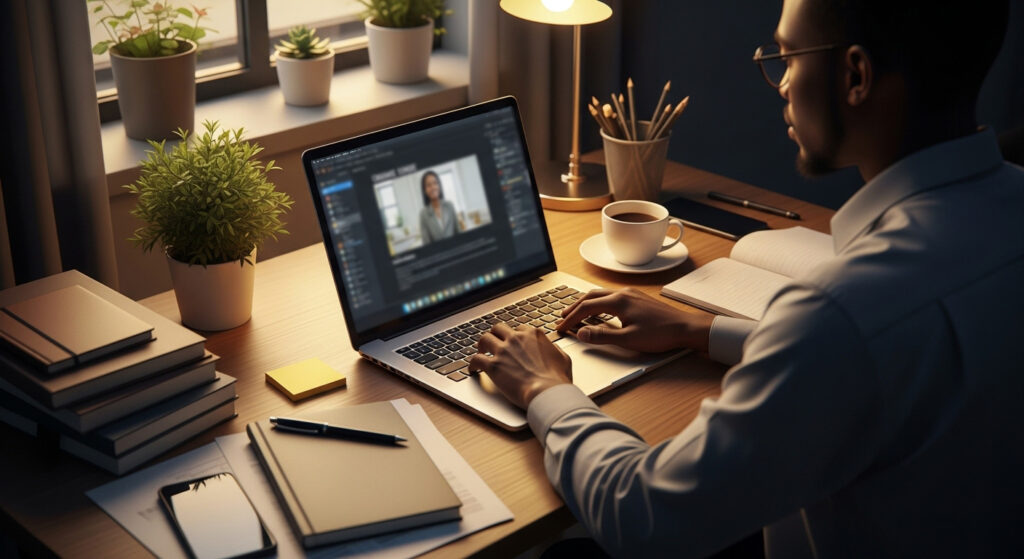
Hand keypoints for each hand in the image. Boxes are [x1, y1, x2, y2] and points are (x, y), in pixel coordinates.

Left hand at [469, 323, 571, 408]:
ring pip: (485, 339)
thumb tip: (551, 348)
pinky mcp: (493, 365)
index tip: (512, 343)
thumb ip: (554, 349)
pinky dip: (472, 364)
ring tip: (480, 351)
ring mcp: (503, 351)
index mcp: (533, 335)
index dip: (514, 336)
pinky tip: (473, 369)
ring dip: (481, 345)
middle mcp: (517, 339)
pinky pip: (476, 359)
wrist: (547, 392)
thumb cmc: (557, 380)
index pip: (518, 329)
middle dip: (495, 335)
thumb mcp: (563, 358)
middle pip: (498, 329)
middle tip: (493, 342)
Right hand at [558, 288, 713, 352]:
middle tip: (561, 317)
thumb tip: (580, 333)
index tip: (560, 327)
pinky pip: (610, 296)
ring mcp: (631, 294)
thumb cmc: (660, 334)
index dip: (570, 318)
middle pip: (590, 297)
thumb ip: (602, 336)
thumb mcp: (628, 339)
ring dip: (585, 303)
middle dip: (573, 307)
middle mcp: (623, 293)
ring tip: (575, 313)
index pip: (586, 308)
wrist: (685, 328)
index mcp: (618, 302)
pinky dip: (598, 303)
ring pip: (600, 295)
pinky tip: (598, 311)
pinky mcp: (637, 298)